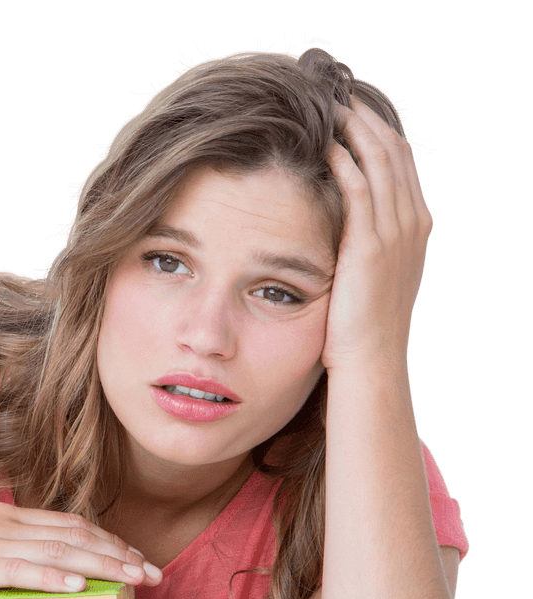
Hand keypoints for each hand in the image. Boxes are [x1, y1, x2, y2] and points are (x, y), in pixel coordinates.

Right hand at [0, 501, 163, 595]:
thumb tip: (14, 569)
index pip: (66, 524)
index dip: (106, 540)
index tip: (136, 558)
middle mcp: (0, 523)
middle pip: (74, 535)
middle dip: (119, 553)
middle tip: (156, 573)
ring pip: (57, 549)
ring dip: (102, 563)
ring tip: (136, 578)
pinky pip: (18, 570)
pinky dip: (52, 575)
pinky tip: (78, 585)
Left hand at [322, 96, 432, 372]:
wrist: (371, 360)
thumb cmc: (361, 326)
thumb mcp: (371, 276)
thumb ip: (365, 244)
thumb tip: (340, 227)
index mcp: (415, 226)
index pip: (399, 163)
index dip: (377, 132)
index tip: (351, 111)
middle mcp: (412, 222)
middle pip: (393, 152)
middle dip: (367, 120)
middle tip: (338, 96)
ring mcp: (396, 232)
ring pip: (379, 162)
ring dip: (354, 130)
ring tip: (329, 107)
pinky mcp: (371, 244)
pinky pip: (359, 188)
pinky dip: (343, 161)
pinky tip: (324, 145)